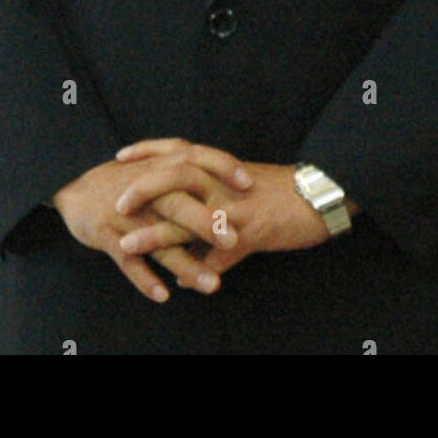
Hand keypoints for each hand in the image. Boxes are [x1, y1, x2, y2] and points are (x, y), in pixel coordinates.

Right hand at [51, 154, 250, 301]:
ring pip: (158, 240)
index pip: (194, 160)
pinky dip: (144, 278)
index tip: (248, 183)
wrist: (72, 186)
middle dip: (206, 222)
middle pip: (178, 202)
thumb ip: (182, 173)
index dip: (221, 168)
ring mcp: (126, 213)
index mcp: (158, 167)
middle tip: (234, 240)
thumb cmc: (122, 179)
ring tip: (212, 285)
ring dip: (185, 263)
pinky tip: (163, 295)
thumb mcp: (152, 166)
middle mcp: (145, 189)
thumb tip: (224, 182)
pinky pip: (127, 260)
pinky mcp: (107, 234)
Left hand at [115, 139, 328, 277]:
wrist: (320, 195)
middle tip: (117, 202)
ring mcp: (235, 209)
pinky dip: (200, 272)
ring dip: (156, 233)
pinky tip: (183, 286)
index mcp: (220, 167)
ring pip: (189, 218)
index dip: (148, 151)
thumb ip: (214, 198)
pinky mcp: (251, 234)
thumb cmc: (280, 189)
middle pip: (177, 176)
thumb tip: (190, 221)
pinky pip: (218, 256)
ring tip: (127, 246)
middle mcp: (223, 183)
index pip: (178, 150)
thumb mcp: (243, 185)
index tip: (120, 156)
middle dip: (143, 187)